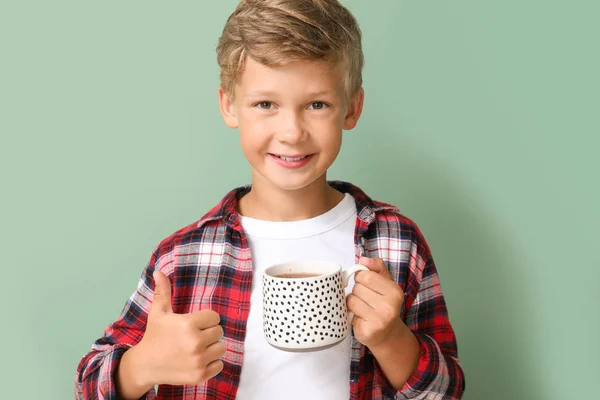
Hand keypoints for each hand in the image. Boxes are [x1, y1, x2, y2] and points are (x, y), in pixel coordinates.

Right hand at [133, 271, 225, 385]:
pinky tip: (198, 360)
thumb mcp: (158, 313)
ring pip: (221, 348)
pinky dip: (212, 363)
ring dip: (212, 347)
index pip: (214, 317)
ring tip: (196, 348)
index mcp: (188, 324)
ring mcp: (198, 360)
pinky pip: (219, 365)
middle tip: (194, 336)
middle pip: (219, 332)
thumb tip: (158, 272)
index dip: (206, 319)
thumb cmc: (154, 336)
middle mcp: (195, 342)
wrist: (145, 365)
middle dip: (209, 333)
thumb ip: (163, 292)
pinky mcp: (200, 375)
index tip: (195, 324)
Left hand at [347, 257, 405, 347]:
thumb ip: (377, 267)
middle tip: (366, 299)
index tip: (366, 285)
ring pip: (351, 300)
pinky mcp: (368, 331)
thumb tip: (363, 259)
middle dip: (357, 292)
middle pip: (357, 288)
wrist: (387, 334)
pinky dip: (351, 314)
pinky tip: (361, 318)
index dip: (361, 278)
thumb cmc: (384, 304)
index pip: (365, 275)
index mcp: (395, 291)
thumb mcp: (386, 283)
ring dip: (353, 303)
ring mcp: (379, 320)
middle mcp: (389, 306)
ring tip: (363, 308)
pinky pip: (349, 313)